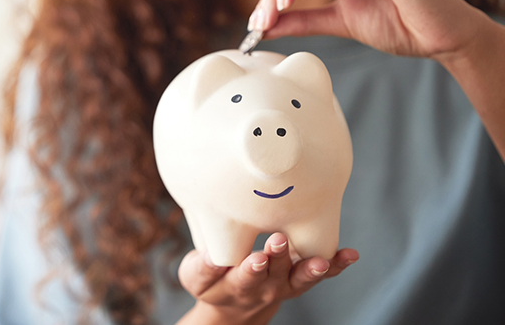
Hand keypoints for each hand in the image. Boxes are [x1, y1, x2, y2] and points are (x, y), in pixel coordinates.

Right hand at [177, 233, 357, 323]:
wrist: (234, 306)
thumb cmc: (213, 280)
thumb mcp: (196, 277)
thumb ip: (203, 267)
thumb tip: (212, 255)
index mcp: (237, 285)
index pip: (244, 278)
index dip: (251, 269)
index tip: (256, 258)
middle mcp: (264, 288)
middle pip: (273, 275)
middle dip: (278, 258)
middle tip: (280, 241)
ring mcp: (285, 284)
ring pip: (300, 278)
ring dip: (311, 269)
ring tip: (322, 260)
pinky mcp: (300, 278)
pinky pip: (321, 274)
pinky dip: (337, 265)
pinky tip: (350, 254)